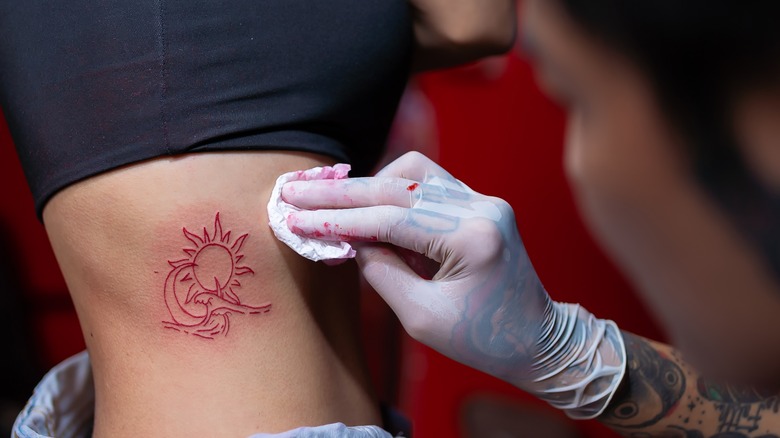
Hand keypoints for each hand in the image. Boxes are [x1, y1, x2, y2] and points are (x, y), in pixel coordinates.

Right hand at [282, 152, 624, 417]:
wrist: (536, 339)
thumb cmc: (482, 340)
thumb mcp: (422, 318)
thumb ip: (381, 273)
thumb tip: (349, 239)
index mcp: (473, 238)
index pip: (389, 219)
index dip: (337, 219)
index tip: (296, 218)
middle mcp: (481, 207)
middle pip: (396, 185)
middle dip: (340, 191)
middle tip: (295, 192)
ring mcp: (482, 200)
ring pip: (411, 172)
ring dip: (368, 186)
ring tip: (331, 204)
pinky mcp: (478, 203)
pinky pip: (426, 183)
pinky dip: (392, 192)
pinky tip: (368, 207)